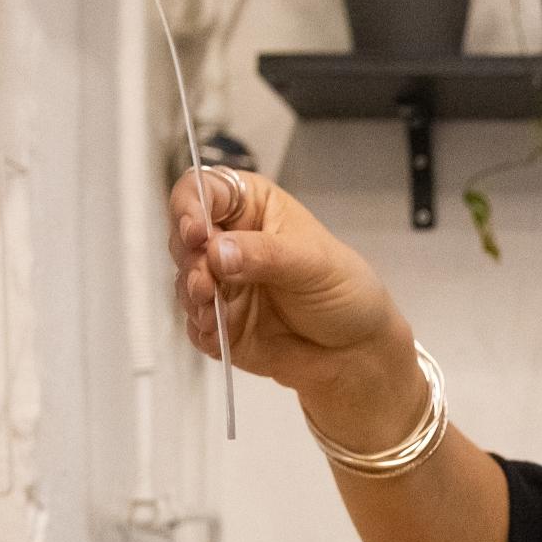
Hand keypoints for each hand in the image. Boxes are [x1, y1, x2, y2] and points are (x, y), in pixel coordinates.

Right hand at [167, 167, 404, 397]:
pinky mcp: (218, 322)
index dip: (190, 206)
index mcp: (251, 208)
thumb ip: (264, 255)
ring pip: (183, 281)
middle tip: (205, 281)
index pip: (203, 190)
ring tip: (212, 311)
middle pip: (183, 237)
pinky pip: (194, 324)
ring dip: (193, 296)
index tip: (197, 232)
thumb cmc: (346, 291)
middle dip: (189, 259)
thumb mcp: (313, 263)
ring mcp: (221, 283)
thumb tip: (218, 251)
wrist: (357, 350)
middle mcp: (229, 241)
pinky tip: (219, 335)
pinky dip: (201, 329)